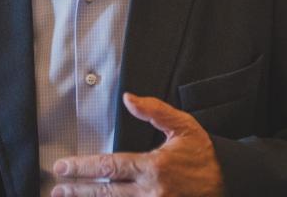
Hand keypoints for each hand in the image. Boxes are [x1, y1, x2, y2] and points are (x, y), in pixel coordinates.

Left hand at [52, 92, 223, 196]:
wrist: (229, 183)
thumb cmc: (205, 156)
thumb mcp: (184, 127)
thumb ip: (155, 111)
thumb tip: (128, 99)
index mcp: (154, 167)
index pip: (109, 167)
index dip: (82, 167)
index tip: (63, 167)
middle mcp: (151, 192)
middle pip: (105, 193)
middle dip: (77, 191)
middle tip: (57, 188)